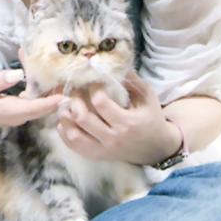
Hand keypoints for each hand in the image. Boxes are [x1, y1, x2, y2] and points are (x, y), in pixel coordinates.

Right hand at [0, 69, 62, 132]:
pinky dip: (39, 86)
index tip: (68, 90)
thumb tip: (18, 74)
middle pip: (44, 106)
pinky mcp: (19, 111)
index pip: (36, 108)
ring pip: (41, 102)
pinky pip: (35, 100)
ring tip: (54, 65)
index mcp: (7, 111)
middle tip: (65, 68)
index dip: (53, 100)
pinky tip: (36, 69)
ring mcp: (19, 115)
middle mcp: (18, 116)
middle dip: (56, 89)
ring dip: (49, 85)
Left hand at [57, 72, 181, 164]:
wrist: (155, 148)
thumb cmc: (151, 118)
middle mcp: (113, 138)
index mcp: (127, 122)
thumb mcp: (147, 96)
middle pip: (83, 119)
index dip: (93, 88)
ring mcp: (103, 150)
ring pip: (74, 135)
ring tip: (67, 105)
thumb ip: (132, 79)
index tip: (94, 82)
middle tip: (75, 91)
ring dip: (66, 118)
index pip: (100, 103)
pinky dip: (65, 133)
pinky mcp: (97, 156)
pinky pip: (73, 146)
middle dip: (75, 101)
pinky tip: (66, 121)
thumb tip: (110, 63)